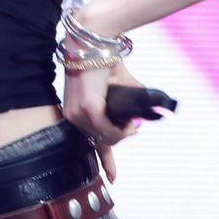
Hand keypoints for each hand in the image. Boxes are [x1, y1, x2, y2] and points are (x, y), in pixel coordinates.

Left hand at [63, 59, 144, 184]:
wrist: (96, 40)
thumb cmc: (105, 59)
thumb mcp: (117, 87)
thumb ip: (129, 104)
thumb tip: (145, 115)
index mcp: (76, 112)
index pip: (88, 142)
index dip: (104, 161)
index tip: (113, 179)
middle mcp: (73, 116)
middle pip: (103, 141)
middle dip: (122, 136)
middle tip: (134, 125)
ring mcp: (78, 114)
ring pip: (107, 138)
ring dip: (124, 133)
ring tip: (132, 121)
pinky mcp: (88, 109)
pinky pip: (108, 132)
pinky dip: (121, 131)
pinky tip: (129, 124)